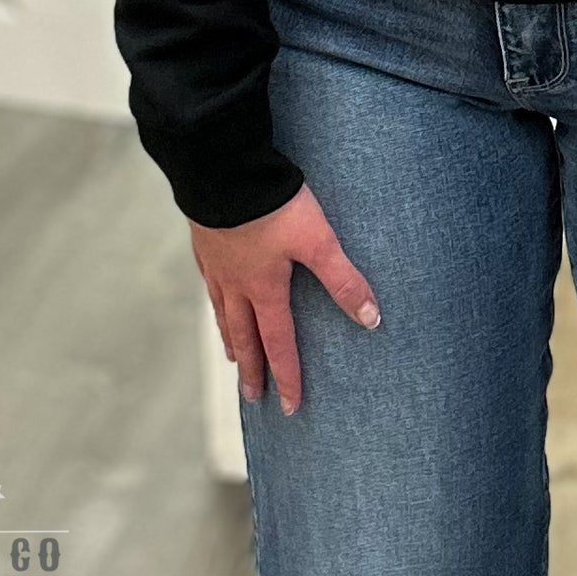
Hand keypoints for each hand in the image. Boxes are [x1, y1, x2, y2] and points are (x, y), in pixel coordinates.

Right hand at [190, 182, 380, 414]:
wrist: (222, 168)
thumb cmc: (272, 203)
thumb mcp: (317, 240)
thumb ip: (343, 279)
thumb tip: (371, 319)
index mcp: (265, 288)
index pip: (279, 343)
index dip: (288, 376)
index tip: (290, 407)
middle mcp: (237, 283)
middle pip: (245, 336)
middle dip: (253, 369)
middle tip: (252, 397)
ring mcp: (217, 264)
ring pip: (224, 312)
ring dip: (231, 338)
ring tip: (233, 356)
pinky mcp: (205, 241)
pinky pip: (209, 283)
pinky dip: (215, 300)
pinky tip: (217, 295)